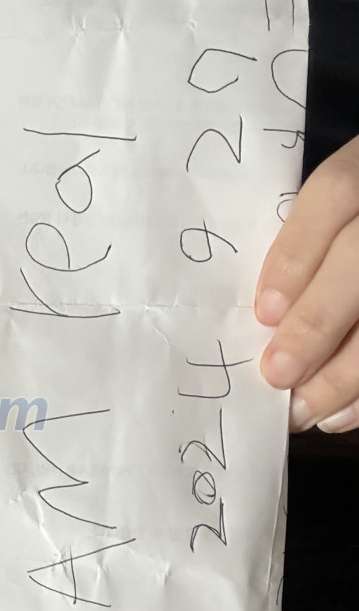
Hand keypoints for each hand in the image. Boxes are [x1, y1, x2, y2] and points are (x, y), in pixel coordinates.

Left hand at [255, 133, 358, 432]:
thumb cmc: (348, 224)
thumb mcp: (335, 209)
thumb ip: (306, 246)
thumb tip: (260, 322)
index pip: (335, 193)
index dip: (296, 255)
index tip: (264, 314)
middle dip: (317, 323)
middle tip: (277, 375)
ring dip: (349, 372)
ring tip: (305, 411)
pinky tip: (342, 416)